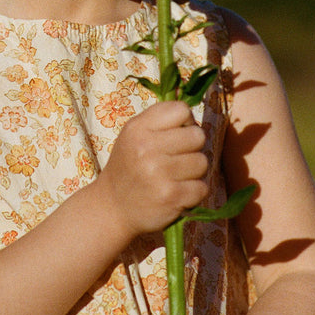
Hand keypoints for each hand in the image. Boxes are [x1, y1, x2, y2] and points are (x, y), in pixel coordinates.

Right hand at [97, 101, 207, 239]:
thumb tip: (189, 106)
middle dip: (192, 147)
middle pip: (198, 135)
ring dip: (194, 171)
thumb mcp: (134, 134)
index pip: (181, 110)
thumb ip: (160, 119)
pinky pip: (202, 187)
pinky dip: (193, 192)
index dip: (185, 122)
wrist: (112, 207)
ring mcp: (159, 173)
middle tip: (177, 158)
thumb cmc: (129, 166)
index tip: (177, 134)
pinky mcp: (171, 197)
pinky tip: (176, 193)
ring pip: (202, 162)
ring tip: (175, 176)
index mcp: (138, 128)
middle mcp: (146, 148)